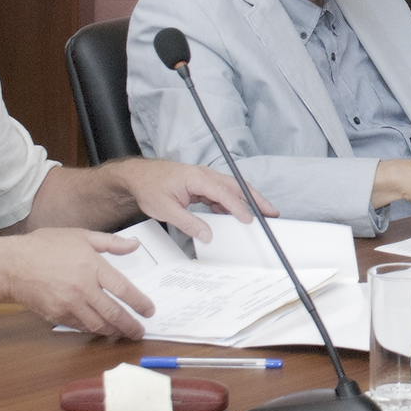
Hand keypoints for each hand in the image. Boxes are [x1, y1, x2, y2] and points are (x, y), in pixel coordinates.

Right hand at [0, 228, 155, 338]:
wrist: (11, 265)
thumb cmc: (45, 246)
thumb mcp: (81, 236)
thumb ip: (111, 243)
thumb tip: (134, 245)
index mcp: (93, 266)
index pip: (124, 289)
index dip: (140, 303)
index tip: (149, 311)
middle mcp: (83, 288)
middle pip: (114, 313)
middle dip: (130, 325)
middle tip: (140, 331)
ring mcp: (69, 304)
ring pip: (98, 324)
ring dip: (114, 331)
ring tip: (124, 334)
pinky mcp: (56, 315)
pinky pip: (80, 327)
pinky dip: (93, 330)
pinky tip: (101, 329)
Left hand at [111, 159, 275, 242]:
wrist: (138, 177)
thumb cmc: (149, 187)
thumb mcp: (165, 209)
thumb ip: (188, 222)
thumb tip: (207, 234)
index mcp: (196, 178)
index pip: (223, 193)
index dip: (238, 207)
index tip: (249, 219)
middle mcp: (204, 175)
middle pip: (236, 186)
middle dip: (256, 199)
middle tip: (272, 212)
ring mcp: (204, 179)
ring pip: (232, 190)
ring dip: (247, 202)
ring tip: (261, 215)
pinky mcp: (202, 185)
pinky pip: (222, 194)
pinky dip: (232, 204)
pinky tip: (236, 216)